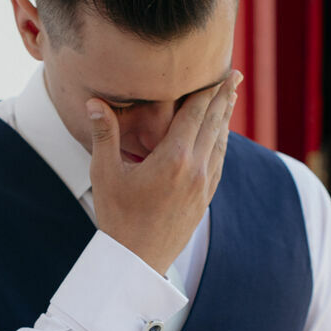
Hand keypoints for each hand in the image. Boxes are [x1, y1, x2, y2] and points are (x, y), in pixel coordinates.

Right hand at [86, 73, 240, 274]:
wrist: (136, 260)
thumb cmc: (116, 216)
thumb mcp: (105, 173)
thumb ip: (104, 134)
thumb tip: (94, 102)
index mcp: (173, 158)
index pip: (195, 113)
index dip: (207, 90)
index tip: (219, 70)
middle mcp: (195, 169)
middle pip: (214, 123)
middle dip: (224, 97)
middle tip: (235, 75)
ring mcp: (203, 186)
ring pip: (220, 143)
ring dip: (225, 118)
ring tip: (230, 99)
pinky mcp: (204, 200)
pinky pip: (218, 163)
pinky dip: (221, 143)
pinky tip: (220, 137)